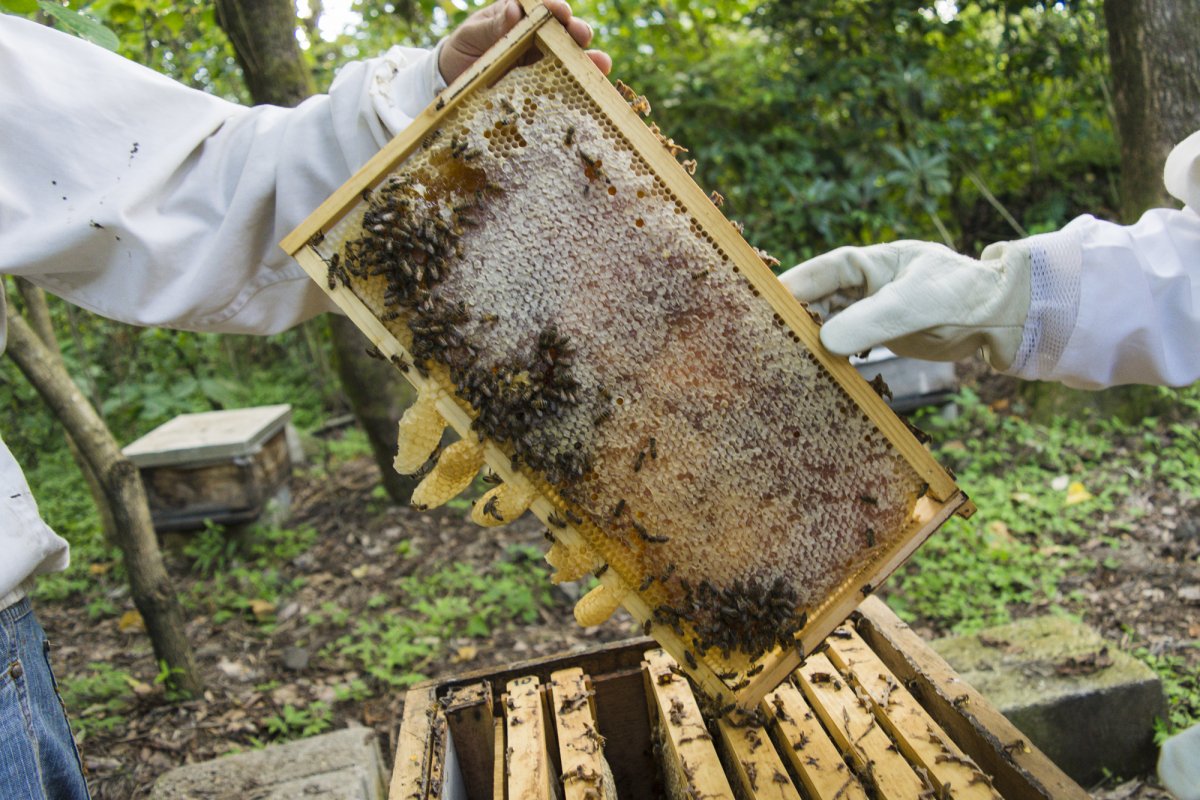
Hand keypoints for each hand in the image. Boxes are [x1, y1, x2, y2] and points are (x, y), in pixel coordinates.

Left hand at [439, 0, 611, 84]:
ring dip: (589, 60)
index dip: (555, 8)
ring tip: (601, 64)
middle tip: (580, 36)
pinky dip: (581, 88)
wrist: (453, 82)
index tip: (560, 11)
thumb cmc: (462, 50)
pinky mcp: (545, 86)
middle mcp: (538, 37)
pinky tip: (594, 93)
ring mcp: (544, 62)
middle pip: (565, 32)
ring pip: (573, 58)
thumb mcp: (471, 35)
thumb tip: (513, 9)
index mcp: (521, 16)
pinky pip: (566, 85)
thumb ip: (492, 26)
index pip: (543, 8)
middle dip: (576, 32)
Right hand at [778, 240, 1030, 368]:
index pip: (820, 271)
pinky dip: (829, 359)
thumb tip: (823, 342)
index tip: (762, 308)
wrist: (1003, 319)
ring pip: (826, 325)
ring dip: (809, 342)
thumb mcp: (915, 306)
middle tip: (765, 343)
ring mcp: (870, 310)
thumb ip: (871, 321)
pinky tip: (815, 375)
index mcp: (871, 262)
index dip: (790, 288)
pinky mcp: (879, 336)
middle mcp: (865, 284)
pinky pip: (844, 346)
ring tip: (783, 363)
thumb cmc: (963, 297)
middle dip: (793, 320)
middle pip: (816, 300)